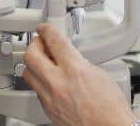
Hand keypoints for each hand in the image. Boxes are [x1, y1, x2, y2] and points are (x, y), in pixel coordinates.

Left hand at [22, 24, 136, 125]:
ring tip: (43, 62)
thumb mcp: (100, 74)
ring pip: (28, 73)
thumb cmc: (111, 108)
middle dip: (35, 45)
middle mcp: (58, 83)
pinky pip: (36, 90)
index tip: (45, 28)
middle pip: (31, 55)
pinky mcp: (47, 110)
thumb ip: (80, 62)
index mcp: (74, 69)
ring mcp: (50, 98)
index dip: (47, 30)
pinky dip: (41, 82)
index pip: (53, 40)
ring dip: (34, 64)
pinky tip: (50, 81)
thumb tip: (70, 57)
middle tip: (41, 43)